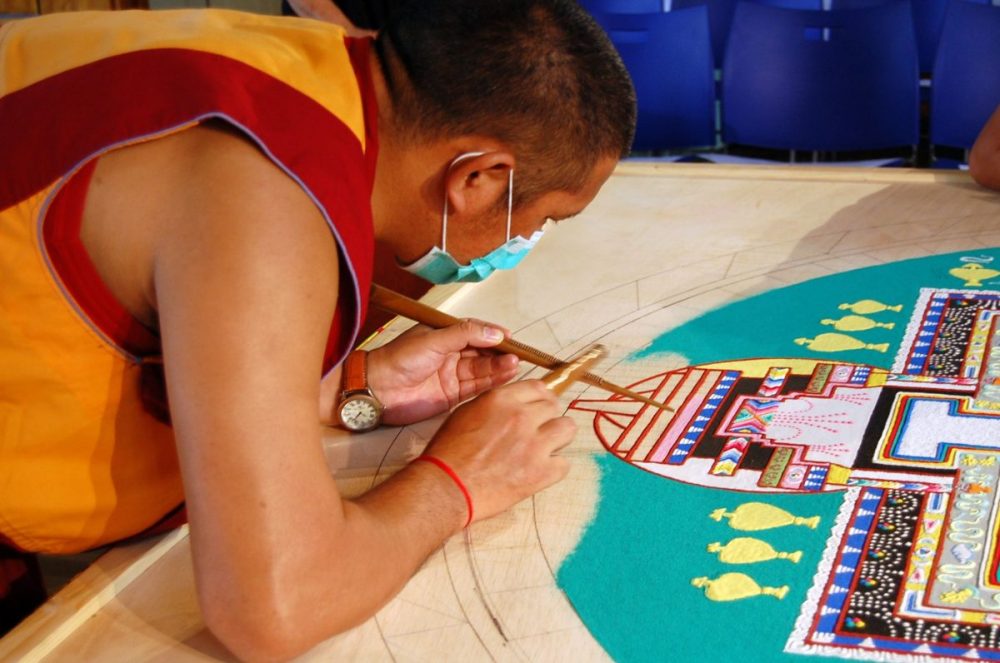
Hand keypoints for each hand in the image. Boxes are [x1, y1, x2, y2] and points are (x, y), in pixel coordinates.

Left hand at [366, 320, 519, 425]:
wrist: (377, 390)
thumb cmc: (399, 359)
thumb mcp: (433, 340)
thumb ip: (464, 335)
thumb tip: (494, 332)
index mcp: (444, 336)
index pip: (475, 332)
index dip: (493, 335)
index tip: (511, 338)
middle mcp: (450, 354)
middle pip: (481, 353)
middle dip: (500, 354)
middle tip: (517, 356)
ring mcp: (451, 376)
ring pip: (481, 371)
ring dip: (498, 369)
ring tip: (514, 366)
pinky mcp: (452, 396)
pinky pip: (476, 388)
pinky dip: (491, 384)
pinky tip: (504, 379)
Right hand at [416, 380, 575, 526]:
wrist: (446, 488)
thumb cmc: (449, 452)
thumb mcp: (467, 412)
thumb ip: (496, 404)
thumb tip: (516, 403)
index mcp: (502, 399)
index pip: (539, 387)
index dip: (539, 398)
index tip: (537, 408)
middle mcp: (522, 417)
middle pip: (555, 406)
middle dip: (548, 417)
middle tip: (538, 430)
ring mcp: (534, 445)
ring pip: (568, 429)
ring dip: (558, 438)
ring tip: (544, 448)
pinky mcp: (541, 472)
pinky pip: (564, 464)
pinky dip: (554, 468)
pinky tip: (539, 470)